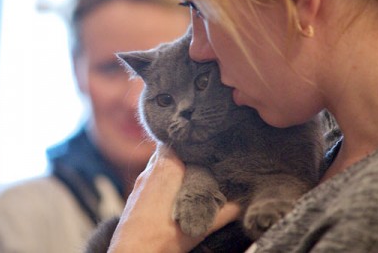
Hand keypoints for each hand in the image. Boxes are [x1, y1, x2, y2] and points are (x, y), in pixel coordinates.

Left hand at [108, 145, 240, 252]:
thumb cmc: (162, 237)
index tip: (204, 143)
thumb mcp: (199, 225)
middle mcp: (150, 170)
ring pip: (159, 164)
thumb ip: (223, 212)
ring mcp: (140, 182)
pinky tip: (174, 193)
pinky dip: (163, 180)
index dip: (190, 139)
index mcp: (166, 167)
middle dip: (184, 154)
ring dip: (173, 168)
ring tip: (189, 176)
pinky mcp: (135, 195)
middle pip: (168, 150)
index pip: (176, 139)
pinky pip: (151, 178)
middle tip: (201, 160)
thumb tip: (242, 205)